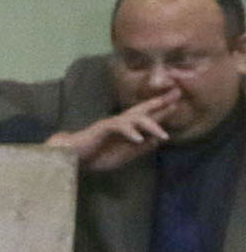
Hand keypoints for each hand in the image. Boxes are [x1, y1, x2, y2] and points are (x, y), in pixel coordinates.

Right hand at [50, 92, 175, 170]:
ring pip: (135, 118)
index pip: (147, 116)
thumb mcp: (125, 155)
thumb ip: (141, 148)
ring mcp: (112, 124)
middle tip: (177, 94)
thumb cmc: (96, 156)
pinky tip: (138, 139)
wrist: (72, 157)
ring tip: (163, 135)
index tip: (178, 102)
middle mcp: (122, 122)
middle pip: (144, 109)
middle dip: (161, 103)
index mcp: (128, 129)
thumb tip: (158, 140)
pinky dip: (130, 132)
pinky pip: (119, 127)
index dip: (162, 109)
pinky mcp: (103, 128)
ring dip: (151, 125)